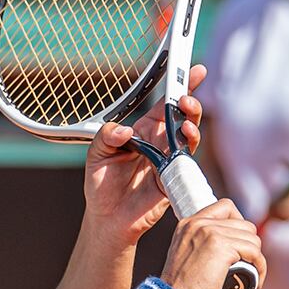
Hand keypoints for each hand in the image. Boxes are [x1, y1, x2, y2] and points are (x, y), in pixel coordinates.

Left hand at [81, 66, 208, 244]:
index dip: (180, 86)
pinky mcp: (173, 179)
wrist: (107, 219)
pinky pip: (186, 162)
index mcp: (144, 132)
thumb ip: (106, 137)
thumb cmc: (101, 185)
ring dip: (192, 125)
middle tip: (186, 98)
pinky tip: (184, 141)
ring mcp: (170, 160)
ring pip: (189, 136)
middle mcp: (160, 143)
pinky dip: (188, 150)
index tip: (192, 70)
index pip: (165, 104)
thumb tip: (124, 132)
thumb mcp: (96, 155)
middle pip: (183, 116)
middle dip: (190, 103)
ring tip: (186, 121)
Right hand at [161, 198, 265, 288]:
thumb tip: (228, 244)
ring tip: (250, 275)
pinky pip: (255, 252)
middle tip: (246, 264)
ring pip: (252, 238)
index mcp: (189, 223)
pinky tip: (256, 281)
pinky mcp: (222, 248)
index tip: (240, 244)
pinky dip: (260, 267)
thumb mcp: (185, 256)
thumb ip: (199, 243)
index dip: (239, 223)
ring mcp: (210, 234)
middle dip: (250, 245)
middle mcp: (199, 224)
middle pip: (243, 224)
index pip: (225, 207)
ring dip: (256, 258)